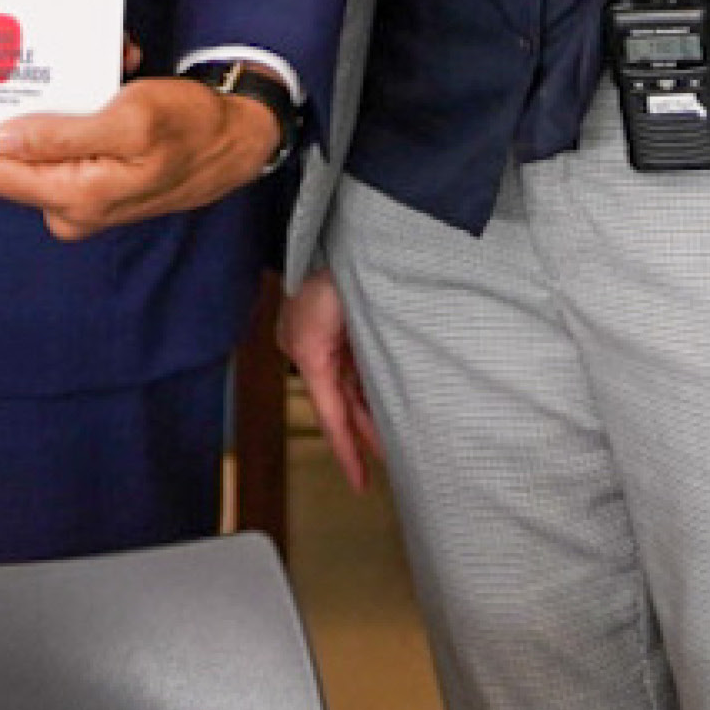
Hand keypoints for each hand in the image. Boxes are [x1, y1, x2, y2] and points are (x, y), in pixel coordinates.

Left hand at [0, 60, 277, 240]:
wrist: (239, 142)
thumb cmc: (192, 128)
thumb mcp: (132, 119)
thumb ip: (65, 134)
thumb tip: (4, 141)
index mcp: (74, 196)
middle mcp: (69, 205)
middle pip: (5, 160)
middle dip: (4, 108)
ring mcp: (80, 196)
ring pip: (37, 142)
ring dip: (52, 102)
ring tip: (103, 67)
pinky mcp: (91, 181)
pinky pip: (62, 139)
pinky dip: (75, 106)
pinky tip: (112, 75)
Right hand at [279, 268, 382, 492]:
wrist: (350, 225)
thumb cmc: (343, 267)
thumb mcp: (352, 323)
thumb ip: (363, 366)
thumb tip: (393, 404)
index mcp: (308, 349)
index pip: (331, 414)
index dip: (347, 451)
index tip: (361, 483)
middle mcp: (310, 345)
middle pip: (343, 402)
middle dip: (368, 431)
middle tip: (395, 459)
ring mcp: (323, 334)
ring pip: (352, 384)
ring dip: (374, 406)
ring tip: (401, 432)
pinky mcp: (337, 323)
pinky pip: (357, 362)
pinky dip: (373, 380)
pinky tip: (397, 393)